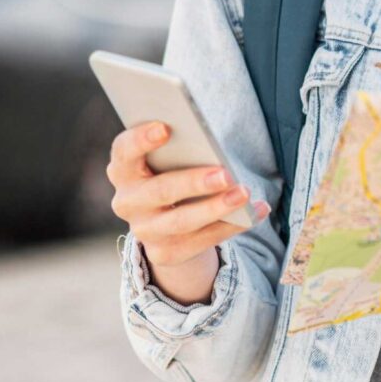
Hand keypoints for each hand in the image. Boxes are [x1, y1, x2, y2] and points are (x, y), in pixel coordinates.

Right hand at [106, 120, 269, 303]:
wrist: (163, 223)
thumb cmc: (172, 173)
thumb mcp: (169, 160)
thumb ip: (181, 149)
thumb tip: (211, 145)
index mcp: (123, 169)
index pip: (124, 151)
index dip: (140, 139)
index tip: (165, 128)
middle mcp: (127, 202)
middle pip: (160, 191)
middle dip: (194, 182)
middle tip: (225, 174)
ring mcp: (145, 230)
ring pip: (182, 221)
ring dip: (216, 208)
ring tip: (244, 193)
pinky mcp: (166, 253)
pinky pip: (202, 240)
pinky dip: (232, 225)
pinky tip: (257, 211)